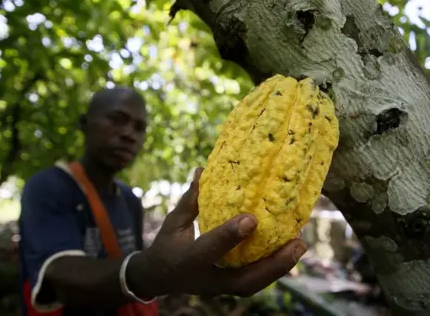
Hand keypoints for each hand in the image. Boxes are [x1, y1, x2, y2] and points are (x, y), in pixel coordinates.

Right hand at [128, 168, 306, 297]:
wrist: (160, 277)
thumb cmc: (167, 245)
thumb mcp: (173, 222)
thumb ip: (190, 201)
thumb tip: (203, 171)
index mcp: (188, 260)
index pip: (210, 248)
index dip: (230, 235)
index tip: (252, 219)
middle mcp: (207, 279)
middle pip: (244, 281)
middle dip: (273, 265)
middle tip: (298, 243)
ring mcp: (219, 288)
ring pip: (253, 285)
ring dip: (279, 268)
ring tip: (299, 245)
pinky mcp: (228, 287)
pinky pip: (253, 281)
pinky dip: (272, 268)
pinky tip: (288, 250)